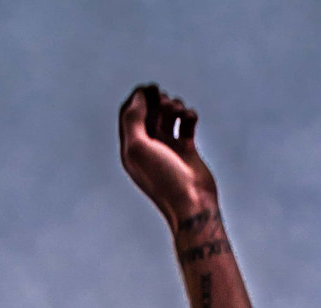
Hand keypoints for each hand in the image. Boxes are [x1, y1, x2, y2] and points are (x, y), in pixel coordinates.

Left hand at [118, 84, 217, 228]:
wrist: (191, 204)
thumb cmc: (163, 179)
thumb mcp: (138, 148)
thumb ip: (133, 119)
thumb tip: (138, 96)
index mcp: (131, 148)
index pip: (129, 113)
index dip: (138, 97)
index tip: (150, 89)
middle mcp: (148, 147)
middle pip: (149, 111)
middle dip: (158, 101)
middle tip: (166, 103)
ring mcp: (168, 148)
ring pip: (168, 114)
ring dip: (174, 106)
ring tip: (179, 112)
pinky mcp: (186, 150)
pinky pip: (186, 123)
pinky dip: (188, 115)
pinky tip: (190, 118)